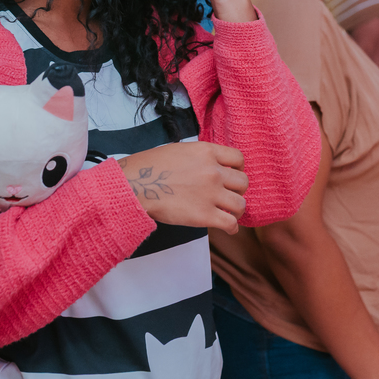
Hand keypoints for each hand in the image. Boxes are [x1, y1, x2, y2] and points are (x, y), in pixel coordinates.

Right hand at [117, 142, 247, 232]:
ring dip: (237, 210)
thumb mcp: (179, 150)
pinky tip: (227, 228)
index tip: (233, 176)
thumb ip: (199, 157)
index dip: (238, 169)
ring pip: (240, 204)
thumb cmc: (149, 167)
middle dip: (238, 191)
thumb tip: (208, 165)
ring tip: (230, 214)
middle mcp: (213, 171)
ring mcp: (210, 193)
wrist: (135, 184)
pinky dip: (232, 227)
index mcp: (206, 152)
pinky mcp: (204, 215)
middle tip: (229, 197)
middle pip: (243, 182)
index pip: (238, 158)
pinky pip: (230, 223)